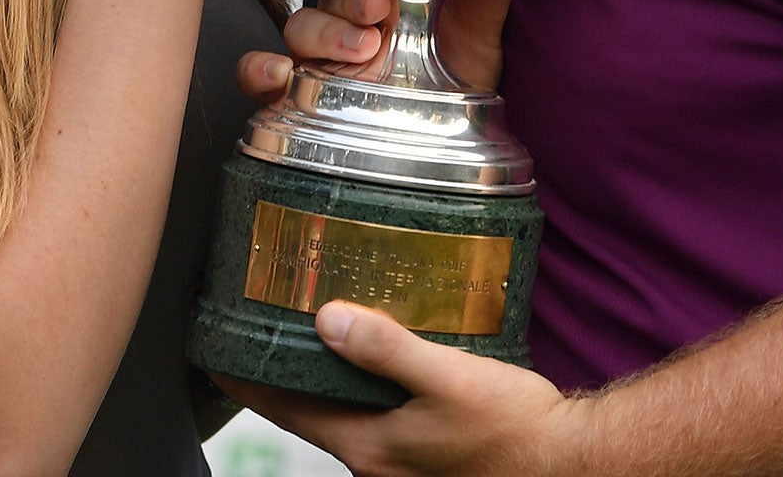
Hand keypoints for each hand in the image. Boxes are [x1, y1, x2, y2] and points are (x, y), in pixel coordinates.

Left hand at [216, 302, 578, 476]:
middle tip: (255, 329)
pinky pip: (374, 414)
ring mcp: (402, 462)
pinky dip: (358, 385)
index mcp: (370, 448)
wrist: (569, 463)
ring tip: (306, 333)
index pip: (285, 411)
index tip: (213, 350)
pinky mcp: (427, 452)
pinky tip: (371, 356)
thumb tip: (327, 319)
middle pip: (307, 412)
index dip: (246, 380)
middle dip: (278, 375)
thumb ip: (388, 349)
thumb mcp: (448, 379)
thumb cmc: (514, 429)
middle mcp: (377, 461)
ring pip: (341, 413)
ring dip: (320, 378)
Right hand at [236, 0, 523, 103]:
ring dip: (321, 32)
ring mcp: (324, 57)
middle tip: (378, 7)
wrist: (463, 136)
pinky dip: (260, 72)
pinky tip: (278, 75)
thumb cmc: (466, 68)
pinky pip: (264, 79)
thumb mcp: (482, 20)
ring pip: (297, 28)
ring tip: (362, 48)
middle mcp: (346, 17)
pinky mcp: (306, 97)